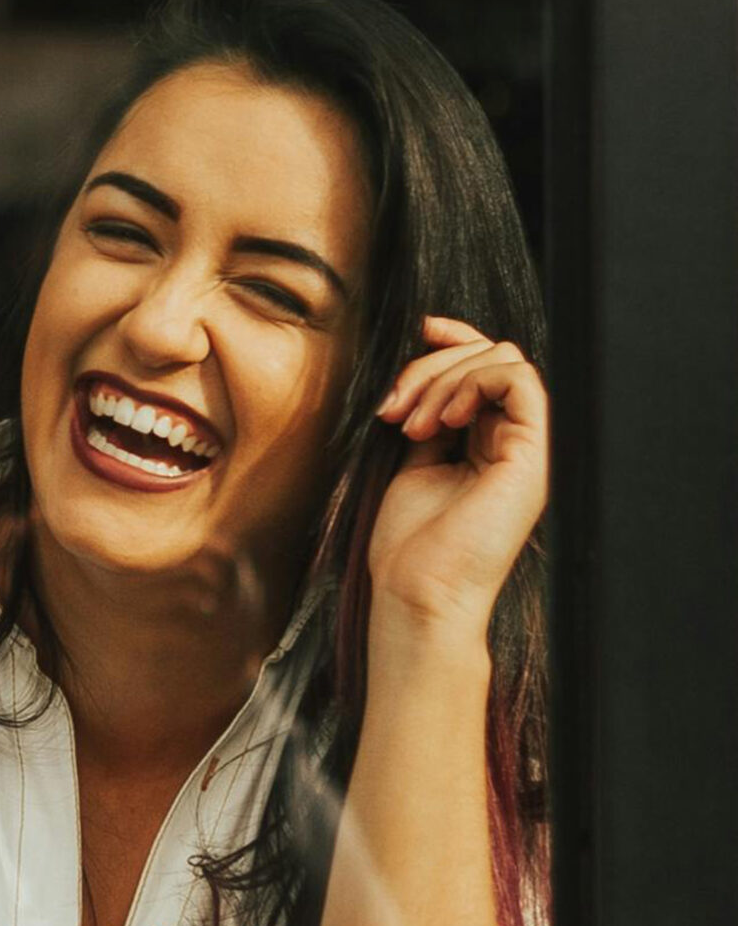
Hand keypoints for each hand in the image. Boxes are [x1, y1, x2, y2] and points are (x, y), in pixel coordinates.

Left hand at [369, 316, 548, 637]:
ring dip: (443, 377)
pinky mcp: (534, 454)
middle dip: (430, 365)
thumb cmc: (409, 544)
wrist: (419, 591)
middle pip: (489, 354)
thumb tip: (416, 373)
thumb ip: (426, 417)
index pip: (485, 365)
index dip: (452, 338)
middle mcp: (515, 440)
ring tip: (409, 423)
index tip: (413, 334)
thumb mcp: (412, 463)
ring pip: (503, 359)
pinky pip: (519, 380)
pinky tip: (440, 419)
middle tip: (392, 409)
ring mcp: (529, 447)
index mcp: (488, 441)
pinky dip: (473, 382)